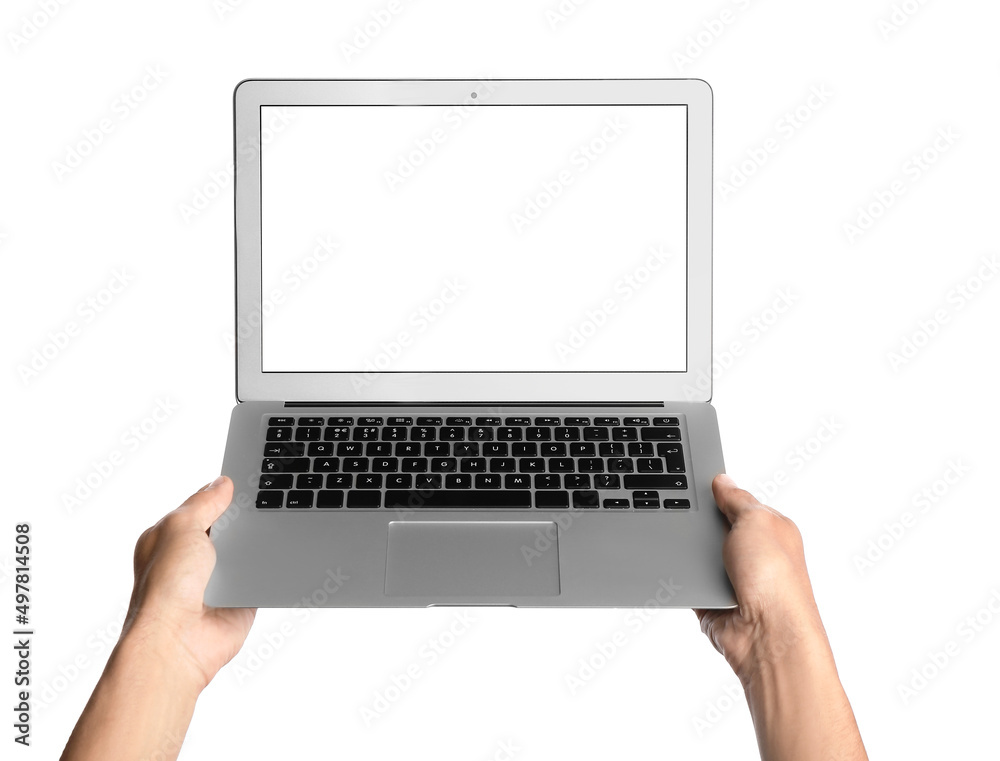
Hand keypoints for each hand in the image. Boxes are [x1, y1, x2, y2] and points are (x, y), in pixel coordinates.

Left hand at [124, 475, 255, 690]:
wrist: (179, 641)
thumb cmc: (165, 589)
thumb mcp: (180, 526)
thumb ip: (203, 502)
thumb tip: (222, 483)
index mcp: (171, 538)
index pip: (202, 508)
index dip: (222, 497)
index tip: (244, 484)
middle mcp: (193, 559)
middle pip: (229, 528)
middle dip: (243, 520)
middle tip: (263, 505)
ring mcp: (218, 580)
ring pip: (247, 551)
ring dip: (255, 546)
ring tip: (269, 530)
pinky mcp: (241, 597)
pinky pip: (262, 575)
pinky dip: (268, 568)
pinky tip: (275, 557)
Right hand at [694, 473, 825, 683]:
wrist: (766, 635)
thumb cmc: (775, 580)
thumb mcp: (756, 519)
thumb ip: (736, 498)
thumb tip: (723, 480)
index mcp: (771, 530)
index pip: (740, 504)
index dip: (720, 496)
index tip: (698, 486)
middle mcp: (755, 555)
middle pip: (716, 529)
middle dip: (702, 525)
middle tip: (688, 517)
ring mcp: (734, 579)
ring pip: (700, 556)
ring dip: (693, 554)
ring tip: (689, 548)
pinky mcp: (713, 600)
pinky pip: (688, 581)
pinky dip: (683, 578)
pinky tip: (683, 572)